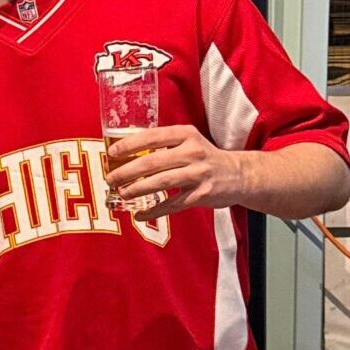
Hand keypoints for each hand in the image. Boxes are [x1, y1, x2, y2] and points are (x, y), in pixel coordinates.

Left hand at [106, 126, 248, 220]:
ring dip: (137, 190)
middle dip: (127, 172)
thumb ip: (163, 145)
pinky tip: (139, 215)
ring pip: (161, 182)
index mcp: (186, 134)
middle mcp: (193, 152)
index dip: (130, 145)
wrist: (239, 175)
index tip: (112, 152)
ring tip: (122, 193)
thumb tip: (126, 154)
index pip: (153, 136)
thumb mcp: (188, 142)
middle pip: (153, 162)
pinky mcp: (202, 195)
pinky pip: (172, 205)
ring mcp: (199, 174)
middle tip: (110, 179)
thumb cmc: (204, 157)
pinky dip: (154, 211)